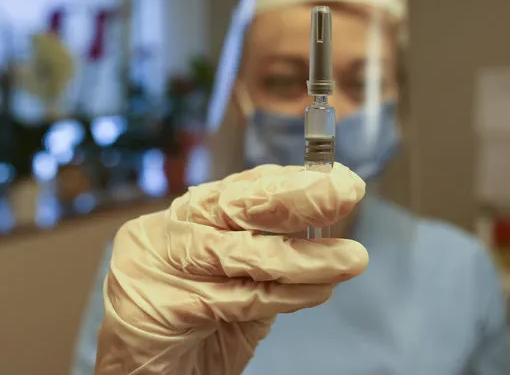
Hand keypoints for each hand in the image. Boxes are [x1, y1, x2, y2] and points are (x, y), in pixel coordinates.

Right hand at [95, 163, 368, 374]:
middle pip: (236, 205)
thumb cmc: (192, 330)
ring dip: (303, 255)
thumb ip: (266, 260)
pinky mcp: (164, 305)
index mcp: (184, 219)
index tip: (335, 178)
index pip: (240, 189)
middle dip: (297, 198)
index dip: (290, 181)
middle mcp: (168, 231)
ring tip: (349, 257)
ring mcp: (160, 264)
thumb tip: (322, 236)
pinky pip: (239, 298)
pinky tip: (320, 289)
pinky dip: (285, 295)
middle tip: (345, 191)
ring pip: (241, 252)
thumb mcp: (236, 285)